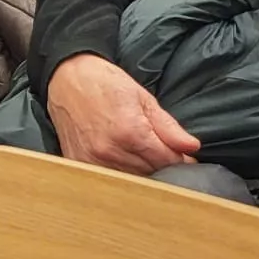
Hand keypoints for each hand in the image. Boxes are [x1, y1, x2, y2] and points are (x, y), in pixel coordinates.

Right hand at [45, 53, 199, 174]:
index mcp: (130, 132)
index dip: (180, 159)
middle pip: (150, 174)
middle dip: (162, 165)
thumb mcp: (142, 98)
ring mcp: (92, 162)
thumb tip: (191, 147)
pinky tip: (122, 159)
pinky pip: (109, 180)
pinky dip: (120, 174)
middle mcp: (110, 151)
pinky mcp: (80, 166)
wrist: (66, 78)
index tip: (186, 156)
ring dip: (142, 172)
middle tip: (164, 153)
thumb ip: (168, 126)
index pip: (166, 161)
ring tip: (142, 154)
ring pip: (131, 181)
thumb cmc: (104, 83)